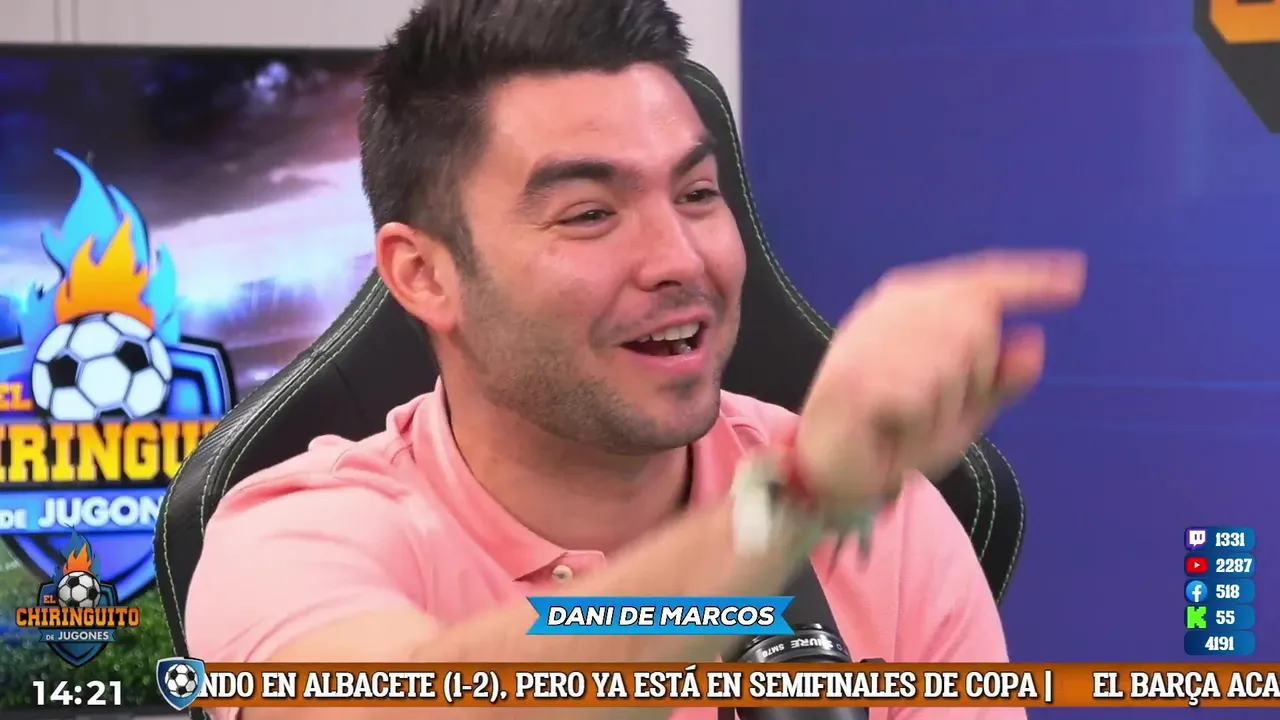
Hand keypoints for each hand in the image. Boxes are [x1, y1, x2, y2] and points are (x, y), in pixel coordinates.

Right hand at [793, 250, 1085, 515]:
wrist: (835, 472)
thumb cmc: (899, 433)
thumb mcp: (964, 409)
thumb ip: (1000, 379)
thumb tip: (1035, 342)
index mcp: (911, 304)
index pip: (980, 281)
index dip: (1028, 280)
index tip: (1075, 281)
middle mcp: (887, 311)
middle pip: (976, 325)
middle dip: (973, 378)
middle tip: (936, 409)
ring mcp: (867, 339)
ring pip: (952, 363)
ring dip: (943, 407)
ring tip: (910, 422)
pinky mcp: (852, 375)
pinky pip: (922, 398)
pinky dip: (917, 424)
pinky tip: (892, 428)